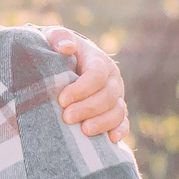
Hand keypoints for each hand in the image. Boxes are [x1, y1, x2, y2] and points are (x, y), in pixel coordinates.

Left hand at [50, 30, 130, 144]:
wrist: (65, 65)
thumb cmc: (57, 51)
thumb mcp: (55, 39)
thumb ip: (59, 38)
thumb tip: (66, 48)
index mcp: (99, 62)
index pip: (96, 75)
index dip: (81, 89)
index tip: (62, 99)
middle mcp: (112, 80)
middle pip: (108, 96)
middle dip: (88, 108)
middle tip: (67, 117)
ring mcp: (116, 98)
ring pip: (117, 111)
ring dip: (103, 122)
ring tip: (84, 131)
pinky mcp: (115, 113)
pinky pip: (123, 123)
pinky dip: (120, 131)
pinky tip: (110, 140)